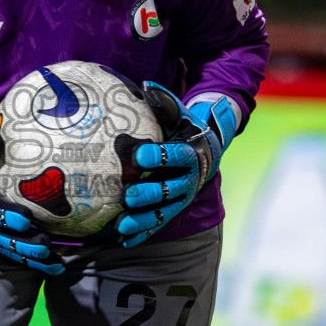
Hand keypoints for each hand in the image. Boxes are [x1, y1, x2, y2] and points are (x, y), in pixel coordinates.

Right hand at [0, 122, 63, 274]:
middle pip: (2, 238)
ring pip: (12, 250)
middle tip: (45, 245)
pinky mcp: (3, 239)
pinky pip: (19, 254)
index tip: (26, 218)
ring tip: (55, 262)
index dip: (5, 216)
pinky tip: (58, 266)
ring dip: (33, 258)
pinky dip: (37, 262)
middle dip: (24, 244)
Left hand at [120, 84, 240, 246]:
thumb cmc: (184, 129)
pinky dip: (141, 233)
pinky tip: (123, 240)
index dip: (160, 157)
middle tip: (128, 194)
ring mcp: (181, 199)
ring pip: (163, 213)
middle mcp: (189, 180)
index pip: (177, 156)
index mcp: (191, 154)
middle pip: (171, 191)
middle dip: (150, 194)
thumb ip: (164, 102)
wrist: (203, 151)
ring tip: (122, 225)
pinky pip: (157, 225)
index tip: (138, 155)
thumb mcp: (178, 114)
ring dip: (143, 220)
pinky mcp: (171, 210)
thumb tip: (146, 86)